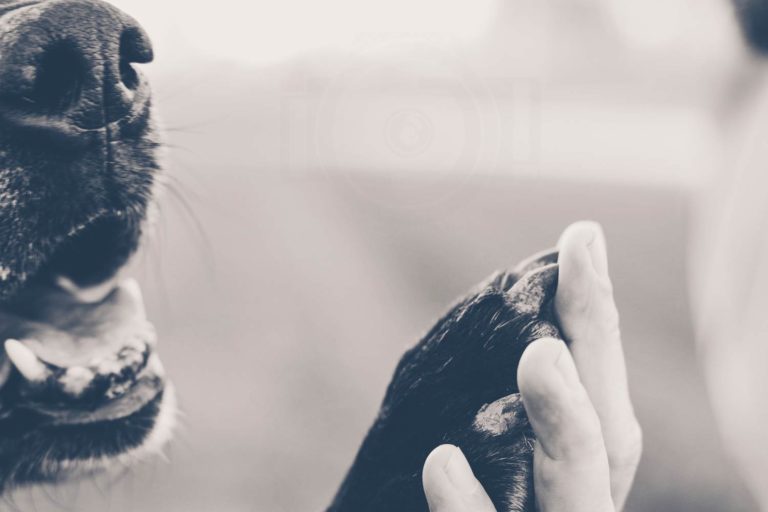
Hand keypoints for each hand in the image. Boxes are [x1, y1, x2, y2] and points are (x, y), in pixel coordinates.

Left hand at [423, 221, 641, 511]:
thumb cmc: (490, 508)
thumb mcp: (501, 465)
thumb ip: (507, 416)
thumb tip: (516, 332)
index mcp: (578, 478)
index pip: (598, 391)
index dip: (595, 316)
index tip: (581, 237)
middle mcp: (578, 510)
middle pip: (604, 435)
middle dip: (597, 347)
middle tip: (579, 258)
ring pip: (576, 498)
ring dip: (566, 427)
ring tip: (540, 357)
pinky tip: (442, 464)